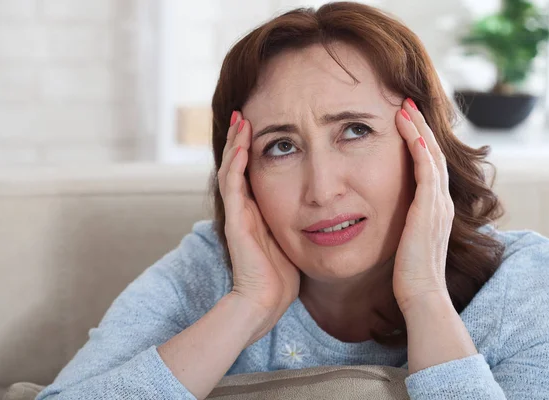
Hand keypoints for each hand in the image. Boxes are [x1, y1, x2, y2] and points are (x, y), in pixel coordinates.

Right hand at [218, 111, 300, 342]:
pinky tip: (242, 146)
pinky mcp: (235, 223)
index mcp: (257, 211)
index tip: (261, 128)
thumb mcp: (292, 240)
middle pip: (237, 165)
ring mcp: (238, 215)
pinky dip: (236, 165)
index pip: (251, 172)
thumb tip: (317, 208)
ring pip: (231, 170)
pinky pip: (233, 187)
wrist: (265, 302)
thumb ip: (296, 221)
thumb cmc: (282, 277)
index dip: (253, 149)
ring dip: (236, 144)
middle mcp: (244, 209)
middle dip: (241, 139)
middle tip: (245, 114)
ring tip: (241, 120)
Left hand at [392, 99, 453, 313]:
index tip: (405, 121)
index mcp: (435, 207)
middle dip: (420, 126)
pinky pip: (426, 172)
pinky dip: (420, 150)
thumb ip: (402, 222)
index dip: (419, 139)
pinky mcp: (429, 210)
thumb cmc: (408, 272)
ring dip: (419, 130)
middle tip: (407, 103)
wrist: (420, 293)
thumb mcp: (405, 239)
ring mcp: (438, 204)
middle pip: (433, 152)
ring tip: (406, 108)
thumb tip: (383, 212)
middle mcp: (441, 201)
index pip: (429, 164)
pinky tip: (410, 133)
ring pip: (431, 156)